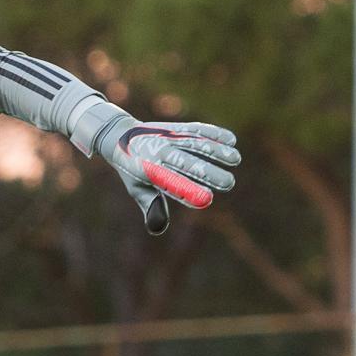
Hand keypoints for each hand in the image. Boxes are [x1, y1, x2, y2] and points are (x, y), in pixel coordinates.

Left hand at [100, 115, 239, 234]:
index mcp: (149, 171)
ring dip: (217, 150)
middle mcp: (160, 153)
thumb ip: (151, 206)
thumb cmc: (132, 170)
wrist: (119, 135)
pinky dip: (214, 133)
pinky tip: (231, 140)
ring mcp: (169, 137)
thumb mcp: (137, 189)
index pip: (171, 183)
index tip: (207, 199)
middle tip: (229, 183)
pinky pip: (196, 129)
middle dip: (209, 172)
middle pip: (187, 163)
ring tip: (236, 159)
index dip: (189, 191)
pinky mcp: (176, 127)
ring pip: (195, 143)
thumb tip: (158, 228)